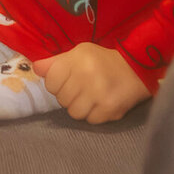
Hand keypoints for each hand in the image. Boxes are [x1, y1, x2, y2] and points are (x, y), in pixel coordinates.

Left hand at [32, 43, 151, 124]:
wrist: (137, 69)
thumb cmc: (103, 60)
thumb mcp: (79, 53)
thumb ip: (56, 62)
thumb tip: (36, 68)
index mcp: (77, 59)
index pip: (51, 82)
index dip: (57, 83)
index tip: (68, 79)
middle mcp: (87, 77)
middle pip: (61, 99)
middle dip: (69, 95)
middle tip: (81, 88)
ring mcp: (99, 95)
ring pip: (73, 113)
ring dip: (80, 107)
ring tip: (90, 97)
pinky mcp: (110, 111)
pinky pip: (90, 120)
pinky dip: (93, 114)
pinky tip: (100, 103)